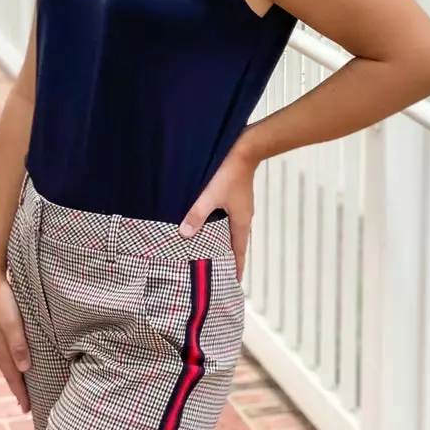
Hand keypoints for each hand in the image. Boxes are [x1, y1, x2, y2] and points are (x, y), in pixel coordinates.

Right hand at [0, 264, 31, 413]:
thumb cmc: (2, 298)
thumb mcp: (12, 322)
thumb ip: (18, 344)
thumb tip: (25, 369)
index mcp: (2, 346)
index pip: (13, 375)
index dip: (20, 392)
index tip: (27, 409)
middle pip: (10, 371)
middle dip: (18, 388)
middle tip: (27, 405)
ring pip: (9, 360)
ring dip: (17, 374)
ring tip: (24, 386)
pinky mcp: (1, 324)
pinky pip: (10, 348)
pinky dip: (16, 359)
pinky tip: (20, 358)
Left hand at [178, 143, 257, 281]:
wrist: (245, 148)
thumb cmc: (229, 173)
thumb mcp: (209, 195)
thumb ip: (197, 215)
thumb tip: (184, 235)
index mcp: (241, 222)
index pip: (239, 251)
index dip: (235, 266)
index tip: (233, 281)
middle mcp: (244, 217)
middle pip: (236, 242)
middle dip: (227, 256)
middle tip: (216, 269)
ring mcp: (241, 206)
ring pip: (231, 229)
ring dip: (222, 240)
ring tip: (209, 250)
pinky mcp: (236, 196)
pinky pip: (229, 218)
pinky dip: (220, 226)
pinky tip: (208, 225)